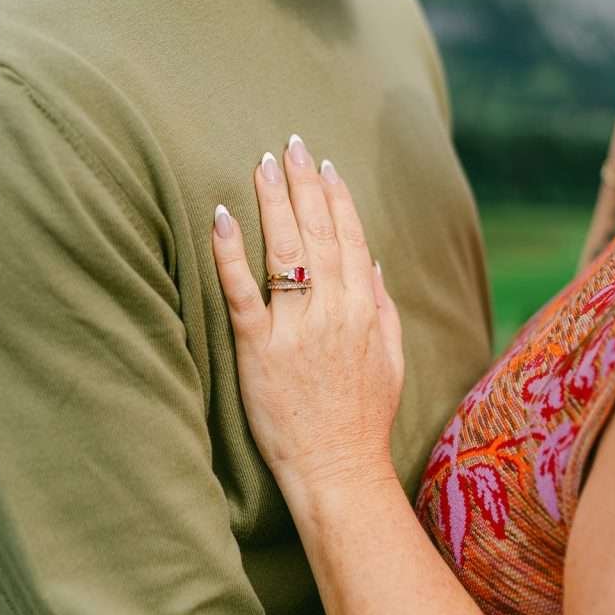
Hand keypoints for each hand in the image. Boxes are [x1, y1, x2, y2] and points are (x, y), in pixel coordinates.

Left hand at [211, 136, 403, 499]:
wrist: (339, 469)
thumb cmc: (364, 417)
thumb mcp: (391, 358)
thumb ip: (383, 305)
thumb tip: (372, 260)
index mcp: (363, 309)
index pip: (349, 238)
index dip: (336, 198)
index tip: (325, 166)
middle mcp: (333, 309)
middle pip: (316, 232)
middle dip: (303, 183)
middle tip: (290, 144)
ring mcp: (295, 328)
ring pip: (284, 251)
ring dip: (273, 202)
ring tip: (262, 163)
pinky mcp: (259, 349)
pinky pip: (242, 292)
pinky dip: (230, 253)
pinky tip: (222, 217)